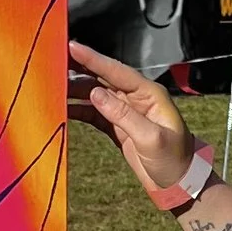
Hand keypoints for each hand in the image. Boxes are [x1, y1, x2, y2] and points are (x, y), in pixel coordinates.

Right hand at [67, 37, 191, 194]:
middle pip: (103, 78)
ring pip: (96, 95)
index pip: (117, 72)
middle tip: (54, 59)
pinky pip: (94, 113)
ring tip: (53, 84)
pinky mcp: (118, 127)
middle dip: (80, 69)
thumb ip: (123, 116)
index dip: (94, 59)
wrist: (178, 184)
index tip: (72, 46)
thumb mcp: (151, 138)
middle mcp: (136, 98)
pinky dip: (79, 110)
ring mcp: (126, 112)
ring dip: (75, 90)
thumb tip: (95, 94)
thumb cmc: (173, 160)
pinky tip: (63, 107)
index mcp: (149, 94)